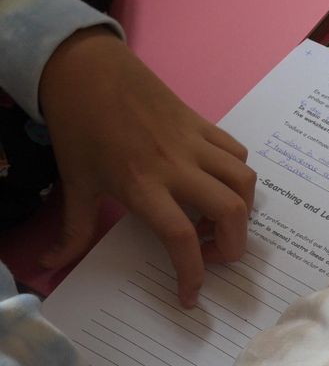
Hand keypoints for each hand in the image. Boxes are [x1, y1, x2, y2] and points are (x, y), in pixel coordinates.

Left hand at [38, 27, 255, 307]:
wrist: (88, 70)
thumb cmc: (79, 128)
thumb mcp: (73, 182)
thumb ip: (71, 229)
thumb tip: (48, 265)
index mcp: (141, 185)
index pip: (180, 238)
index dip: (192, 274)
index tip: (191, 295)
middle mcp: (176, 165)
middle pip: (230, 211)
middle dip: (233, 244)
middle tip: (213, 254)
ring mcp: (194, 142)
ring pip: (244, 182)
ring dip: (241, 209)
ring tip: (217, 218)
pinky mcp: (203, 124)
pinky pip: (237, 154)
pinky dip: (238, 176)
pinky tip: (217, 184)